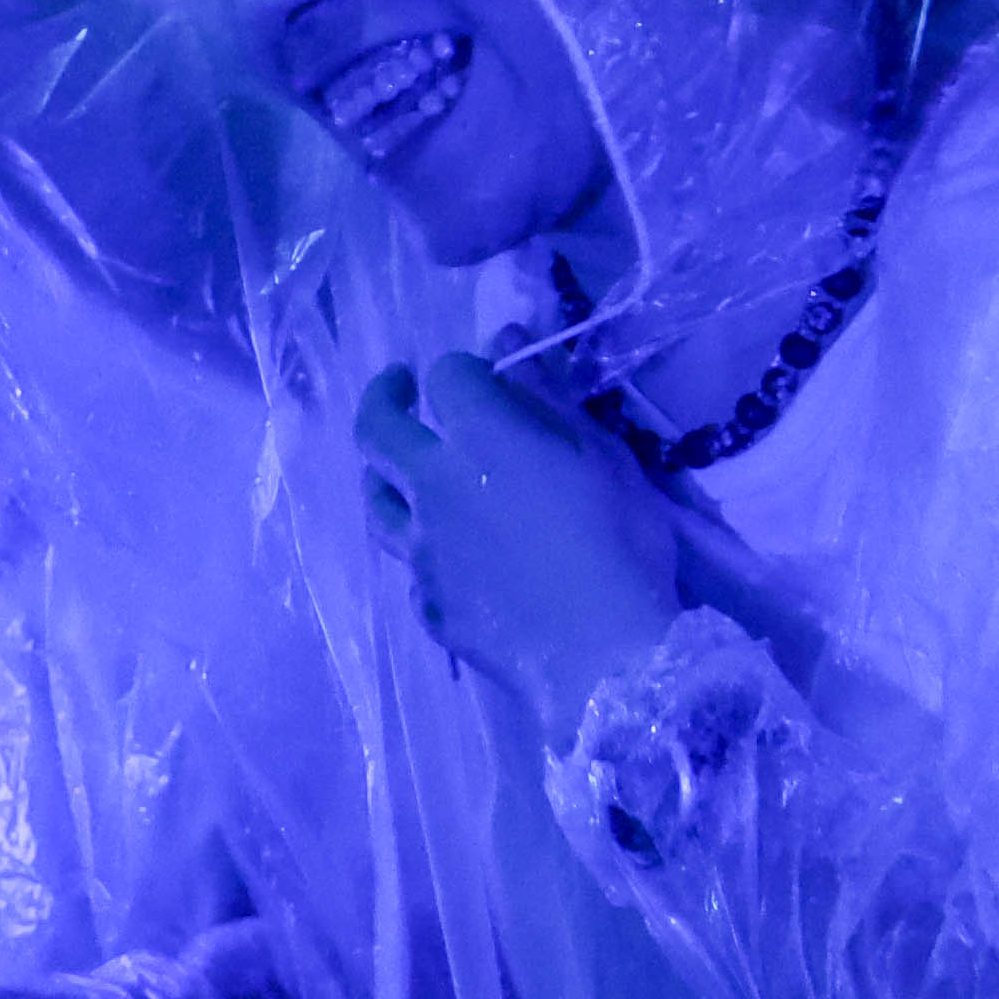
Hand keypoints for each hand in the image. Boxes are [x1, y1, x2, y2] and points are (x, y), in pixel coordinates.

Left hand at [356, 354, 687, 738]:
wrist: (608, 659)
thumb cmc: (622, 544)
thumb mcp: (604, 457)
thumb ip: (548, 396)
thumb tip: (506, 339)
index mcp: (478, 439)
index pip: (445, 376)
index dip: (464, 369)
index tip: (485, 376)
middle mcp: (432, 488)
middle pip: (377, 429)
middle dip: (383, 397)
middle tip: (399, 386)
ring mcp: (422, 552)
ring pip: (376, 501)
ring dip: (384, 474)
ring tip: (403, 470)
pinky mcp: (429, 605)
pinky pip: (412, 567)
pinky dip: (423, 550)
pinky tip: (447, 556)